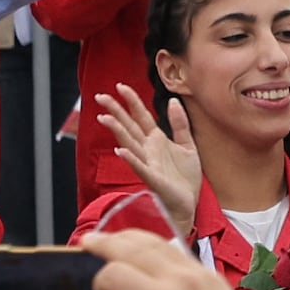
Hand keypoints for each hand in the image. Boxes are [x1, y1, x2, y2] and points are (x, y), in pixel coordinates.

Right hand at [78, 227, 287, 289]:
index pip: (114, 273)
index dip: (100, 285)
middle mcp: (179, 279)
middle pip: (132, 246)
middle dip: (105, 243)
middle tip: (88, 242)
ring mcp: (199, 273)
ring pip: (156, 242)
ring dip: (130, 238)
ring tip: (112, 241)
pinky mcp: (212, 274)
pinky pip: (178, 250)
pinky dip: (156, 247)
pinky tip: (147, 254)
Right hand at [89, 83, 202, 235]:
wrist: (189, 203)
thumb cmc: (185, 177)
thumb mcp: (188, 144)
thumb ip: (180, 123)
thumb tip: (172, 100)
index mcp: (156, 140)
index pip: (141, 116)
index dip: (131, 101)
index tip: (120, 86)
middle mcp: (148, 150)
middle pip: (129, 126)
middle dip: (115, 111)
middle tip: (100, 97)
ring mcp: (148, 164)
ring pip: (129, 144)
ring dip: (117, 131)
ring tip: (105, 118)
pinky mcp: (153, 179)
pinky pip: (139, 167)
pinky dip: (130, 159)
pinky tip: (120, 151)